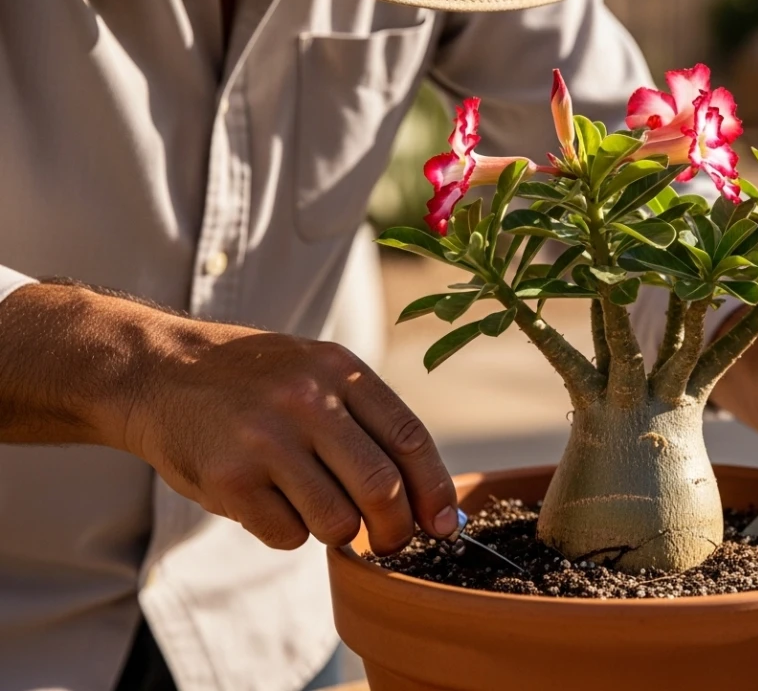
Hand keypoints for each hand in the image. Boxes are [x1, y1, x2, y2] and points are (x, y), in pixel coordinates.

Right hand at [120, 313, 458, 555]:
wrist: (160, 372)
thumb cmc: (256, 382)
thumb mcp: (318, 372)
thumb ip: (370, 422)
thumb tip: (429, 500)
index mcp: (340, 370)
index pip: (410, 439)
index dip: (435, 490)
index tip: (444, 524)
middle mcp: (307, 401)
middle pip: (381, 488)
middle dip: (396, 529)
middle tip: (391, 540)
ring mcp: (265, 440)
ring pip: (337, 522)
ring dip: (337, 531)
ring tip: (316, 507)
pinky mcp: (229, 480)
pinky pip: (288, 535)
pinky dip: (290, 533)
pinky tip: (270, 504)